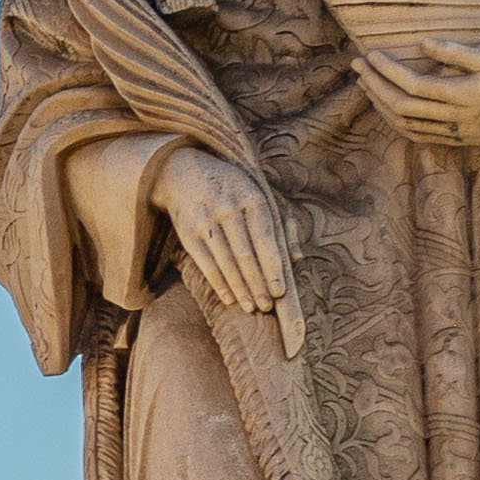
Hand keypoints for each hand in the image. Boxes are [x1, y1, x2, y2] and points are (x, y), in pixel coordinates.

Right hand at [149, 147, 292, 318]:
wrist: (182, 171)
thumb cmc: (232, 189)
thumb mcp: (260, 194)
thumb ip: (282, 224)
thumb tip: (297, 257)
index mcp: (252, 197)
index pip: (265, 239)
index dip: (272, 268)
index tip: (279, 292)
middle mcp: (228, 207)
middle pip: (245, 255)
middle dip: (257, 284)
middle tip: (267, 307)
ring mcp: (205, 219)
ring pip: (226, 262)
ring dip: (240, 289)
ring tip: (251, 308)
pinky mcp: (187, 231)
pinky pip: (205, 264)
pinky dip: (219, 284)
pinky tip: (230, 299)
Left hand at [355, 40, 479, 149]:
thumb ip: (457, 52)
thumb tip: (423, 43)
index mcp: (462, 94)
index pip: (413, 84)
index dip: (387, 71)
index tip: (371, 55)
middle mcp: (453, 116)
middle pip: (401, 105)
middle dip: (374, 85)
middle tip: (358, 67)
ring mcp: (450, 131)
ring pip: (403, 123)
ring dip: (379, 103)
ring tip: (365, 83)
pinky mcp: (451, 140)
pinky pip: (413, 134)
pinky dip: (393, 121)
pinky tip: (384, 106)